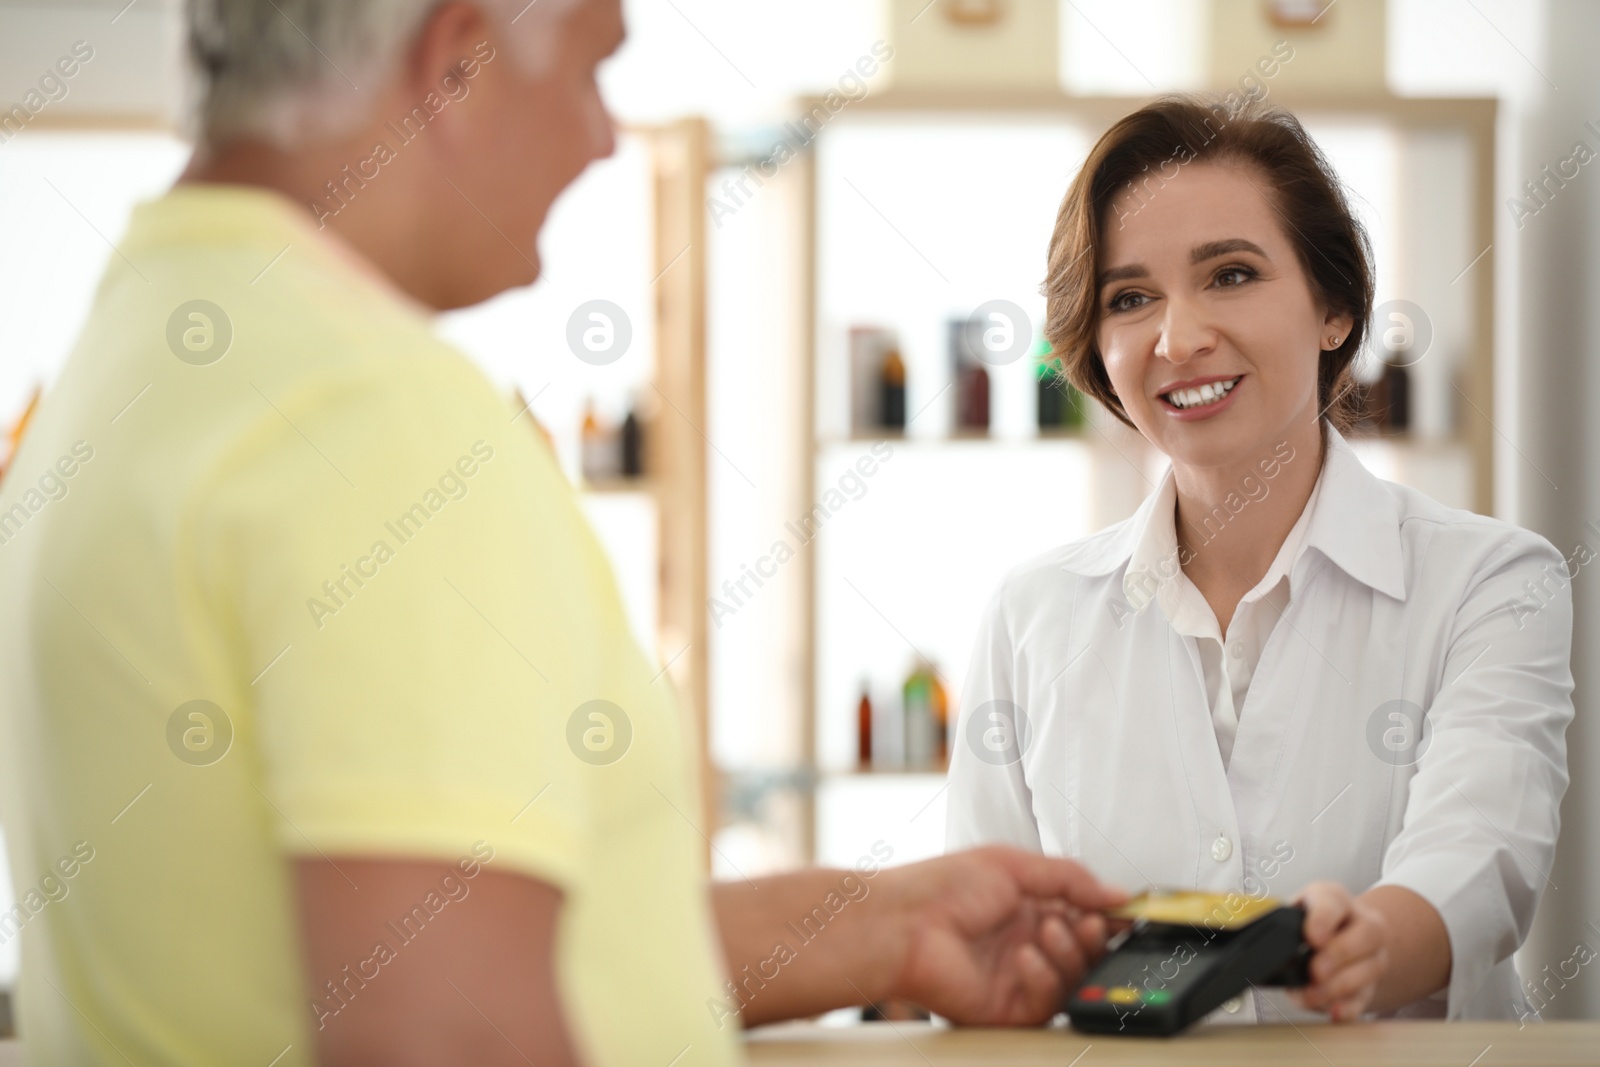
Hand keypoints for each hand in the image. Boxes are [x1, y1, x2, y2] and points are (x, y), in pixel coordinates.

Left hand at [881, 846, 1128, 1025]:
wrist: (902, 924)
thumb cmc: (941, 887)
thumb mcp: (1011, 864)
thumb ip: (1069, 877)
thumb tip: (1116, 893)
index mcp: (1026, 906)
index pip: (1082, 915)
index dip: (1104, 915)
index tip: (1125, 911)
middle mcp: (1025, 942)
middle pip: (1084, 951)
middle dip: (1092, 936)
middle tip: (1089, 923)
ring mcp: (1017, 976)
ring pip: (1071, 978)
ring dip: (1068, 954)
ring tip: (1049, 931)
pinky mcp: (1008, 1007)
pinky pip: (1046, 1003)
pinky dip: (1044, 979)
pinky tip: (1026, 958)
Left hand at [1288, 881, 1390, 1021]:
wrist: (1340, 934)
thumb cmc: (1309, 924)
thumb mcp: (1293, 915)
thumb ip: (1284, 929)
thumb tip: (1271, 954)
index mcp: (1335, 899)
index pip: (1333, 901)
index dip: (1323, 920)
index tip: (1313, 937)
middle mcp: (1362, 922)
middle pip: (1366, 933)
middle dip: (1339, 954)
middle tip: (1316, 971)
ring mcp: (1373, 953)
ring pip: (1371, 967)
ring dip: (1340, 985)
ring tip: (1313, 995)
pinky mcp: (1372, 983)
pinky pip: (1367, 996)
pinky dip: (1349, 1006)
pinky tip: (1333, 1011)